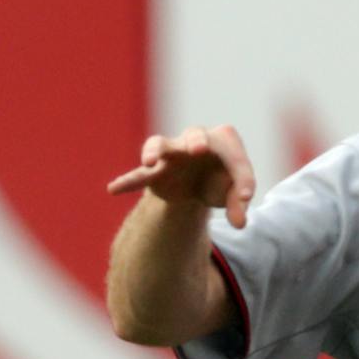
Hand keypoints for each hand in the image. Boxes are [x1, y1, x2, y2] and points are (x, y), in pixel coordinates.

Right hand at [105, 125, 256, 228]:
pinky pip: (139, 174)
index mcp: (224, 141)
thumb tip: (240, 223)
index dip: (242, 176)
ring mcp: (172, 152)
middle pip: (195, 134)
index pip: (234, 154)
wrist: (199, 185)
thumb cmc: (222, 181)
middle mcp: (196, 140)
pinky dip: (127, 182)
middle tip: (198, 149)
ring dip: (154, 151)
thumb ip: (239, 204)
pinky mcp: (155, 171)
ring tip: (149, 163)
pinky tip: (113, 189)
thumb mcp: (236, 193)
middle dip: (196, 140)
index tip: (245, 197)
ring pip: (160, 143)